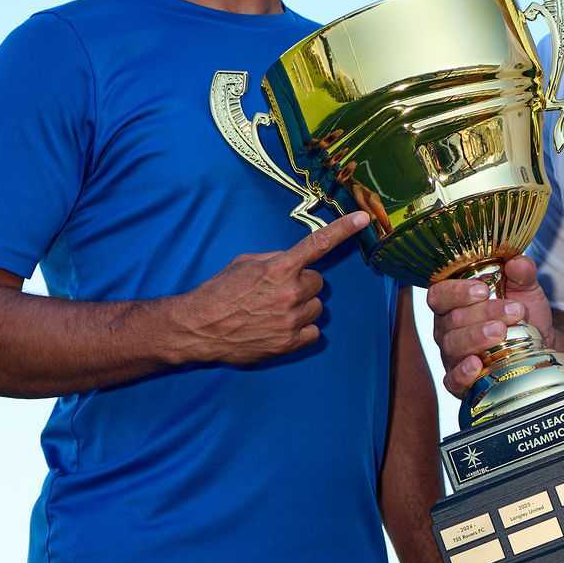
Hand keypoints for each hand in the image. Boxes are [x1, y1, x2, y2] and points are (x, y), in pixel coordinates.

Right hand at [169, 212, 369, 364]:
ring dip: (302, 307)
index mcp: (279, 268)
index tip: (363, 219)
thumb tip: (295, 263)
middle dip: (303, 284)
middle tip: (278, 291)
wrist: (200, 327)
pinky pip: (313, 332)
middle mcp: (290, 293)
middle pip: (318, 282)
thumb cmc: (219, 292)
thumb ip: (275, 260)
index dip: (343, 230)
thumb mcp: (245, 264)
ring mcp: (292, 320)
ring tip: (274, 311)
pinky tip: (279, 327)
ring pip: (316, 307)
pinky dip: (300, 329)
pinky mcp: (290, 343)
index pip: (318, 245)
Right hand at [423, 255, 554, 399]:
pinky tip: (477, 365)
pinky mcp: (459, 381)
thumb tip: (518, 262)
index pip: (440, 294)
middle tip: (513, 311)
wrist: (538, 347)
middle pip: (452, 320)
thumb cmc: (521, 314)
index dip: (457, 291)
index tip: (483, 289)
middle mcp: (446, 328)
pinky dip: (463, 373)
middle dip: (483, 314)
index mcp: (454, 302)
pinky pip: (452, 379)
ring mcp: (451, 355)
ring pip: (453, 346)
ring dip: (477, 338)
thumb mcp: (526, 290)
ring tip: (502, 332)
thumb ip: (522, 274)